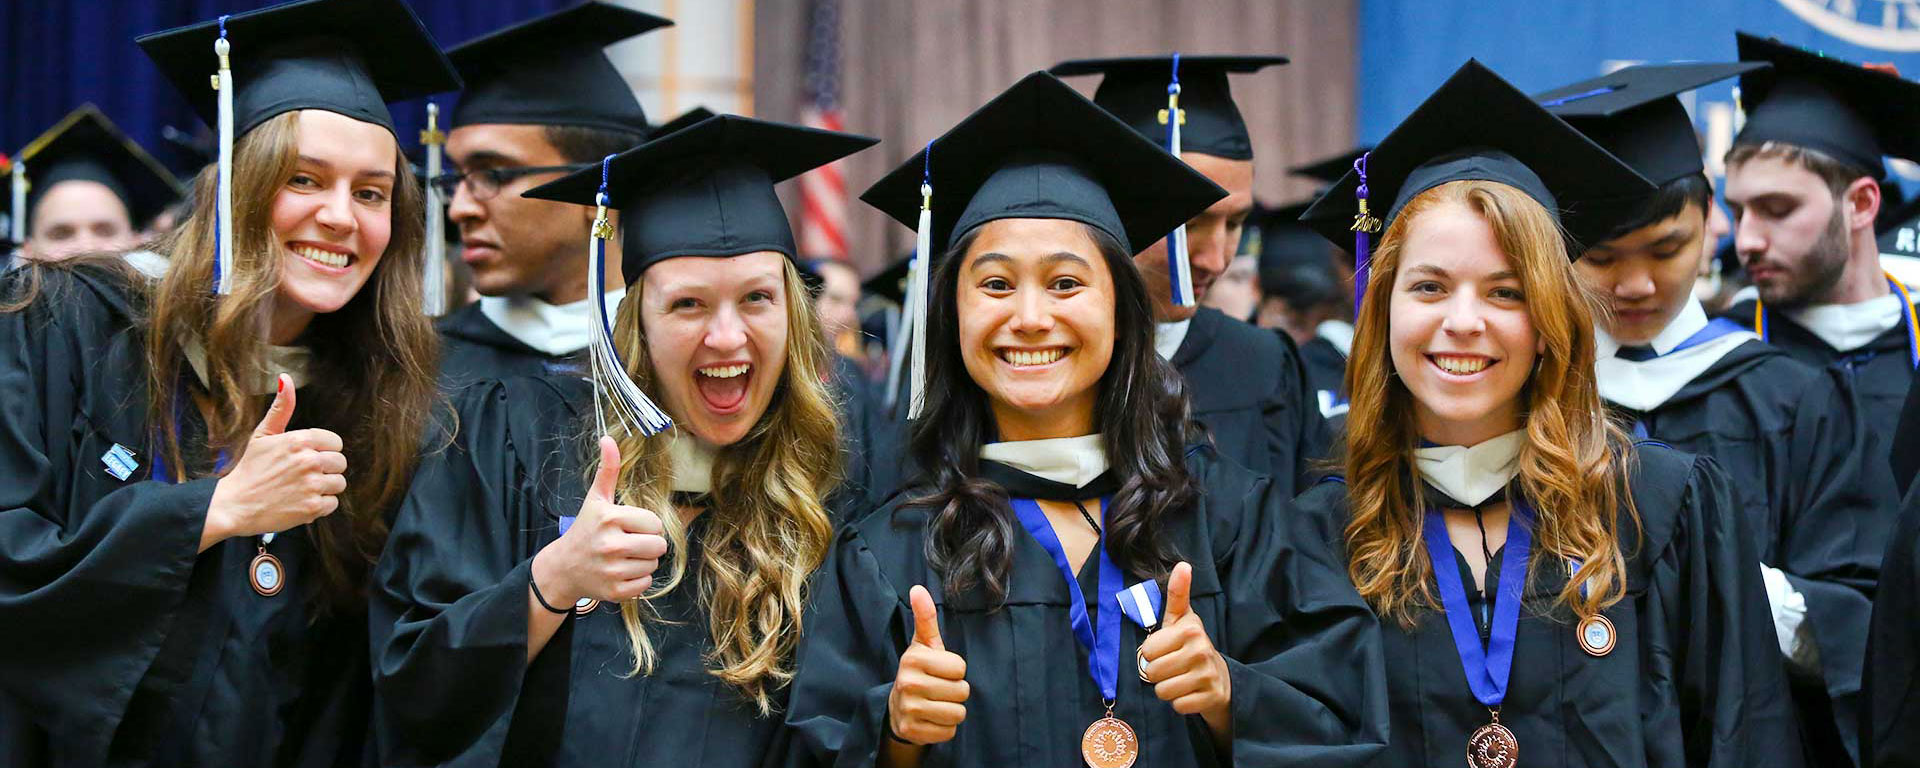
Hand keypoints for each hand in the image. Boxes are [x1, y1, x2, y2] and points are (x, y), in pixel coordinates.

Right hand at [204, 375, 345, 547]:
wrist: (233, 505)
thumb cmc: (249, 469)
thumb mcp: (262, 434)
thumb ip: (281, 408)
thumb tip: (286, 379)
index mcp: (299, 440)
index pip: (336, 443)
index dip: (323, 451)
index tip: (306, 458)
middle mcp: (308, 461)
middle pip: (340, 463)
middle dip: (325, 469)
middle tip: (302, 475)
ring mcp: (312, 484)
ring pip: (339, 483)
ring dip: (324, 488)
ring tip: (300, 489)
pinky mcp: (312, 507)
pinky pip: (333, 503)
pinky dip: (319, 505)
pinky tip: (300, 502)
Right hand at [530, 436, 667, 606]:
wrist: (563, 568)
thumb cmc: (585, 529)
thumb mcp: (596, 499)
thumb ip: (608, 470)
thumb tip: (608, 439)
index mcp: (610, 518)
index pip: (655, 523)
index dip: (646, 525)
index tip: (628, 527)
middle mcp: (611, 545)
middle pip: (658, 545)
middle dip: (648, 544)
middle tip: (628, 543)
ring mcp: (612, 570)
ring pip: (653, 564)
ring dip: (643, 562)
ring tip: (622, 558)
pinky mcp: (614, 591)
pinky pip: (645, 584)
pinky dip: (637, 580)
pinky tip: (620, 572)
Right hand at [887, 585, 968, 744]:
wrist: (896, 708)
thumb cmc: (918, 671)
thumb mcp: (923, 644)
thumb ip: (925, 618)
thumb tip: (918, 588)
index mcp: (913, 660)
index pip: (960, 668)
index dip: (955, 671)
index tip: (940, 671)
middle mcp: (908, 684)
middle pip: (962, 692)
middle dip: (955, 692)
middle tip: (938, 689)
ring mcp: (909, 710)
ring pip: (957, 714)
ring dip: (952, 711)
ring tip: (936, 704)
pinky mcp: (912, 731)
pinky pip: (948, 732)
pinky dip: (944, 728)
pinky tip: (931, 719)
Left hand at [1140, 562, 1231, 735]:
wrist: (1220, 677)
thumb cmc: (1191, 645)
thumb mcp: (1181, 619)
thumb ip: (1177, 593)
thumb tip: (1183, 564)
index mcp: (1189, 629)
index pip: (1147, 651)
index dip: (1151, 654)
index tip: (1165, 650)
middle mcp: (1201, 650)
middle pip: (1153, 673)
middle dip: (1157, 674)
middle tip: (1172, 668)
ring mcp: (1208, 675)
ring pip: (1163, 691)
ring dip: (1167, 689)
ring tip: (1180, 679)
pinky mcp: (1211, 697)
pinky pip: (1178, 706)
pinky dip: (1180, 703)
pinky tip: (1190, 692)